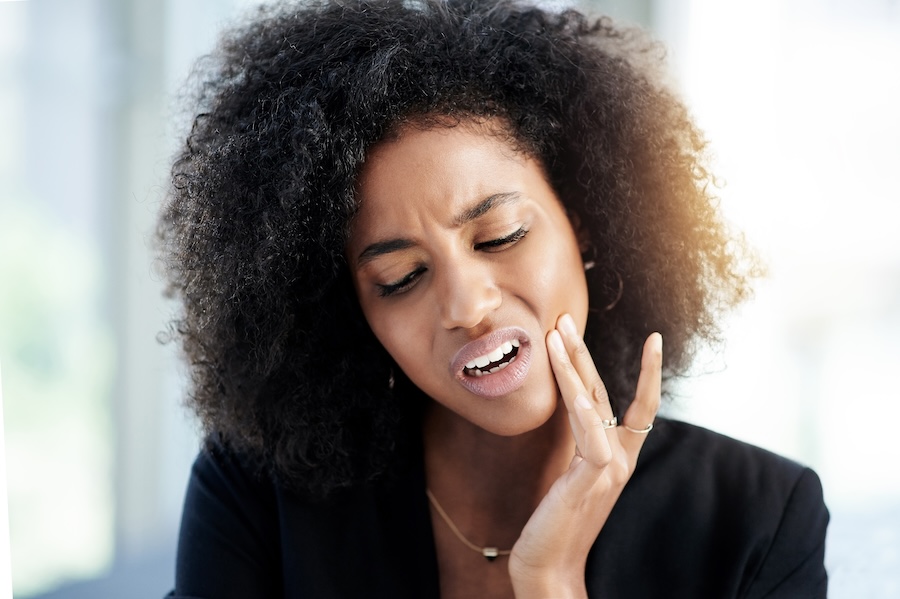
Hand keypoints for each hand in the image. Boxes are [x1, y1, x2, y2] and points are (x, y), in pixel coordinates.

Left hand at [508, 314, 661, 597]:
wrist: (550, 566)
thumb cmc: (557, 522)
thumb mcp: (572, 475)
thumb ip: (582, 444)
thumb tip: (578, 412)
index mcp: (616, 456)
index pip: (637, 405)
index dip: (647, 373)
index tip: (653, 338)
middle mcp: (618, 458)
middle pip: (604, 392)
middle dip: (584, 353)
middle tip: (564, 319)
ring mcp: (608, 468)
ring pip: (593, 403)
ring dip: (572, 365)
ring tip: (554, 334)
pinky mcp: (591, 479)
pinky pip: (589, 433)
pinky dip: (579, 404)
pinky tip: (567, 380)